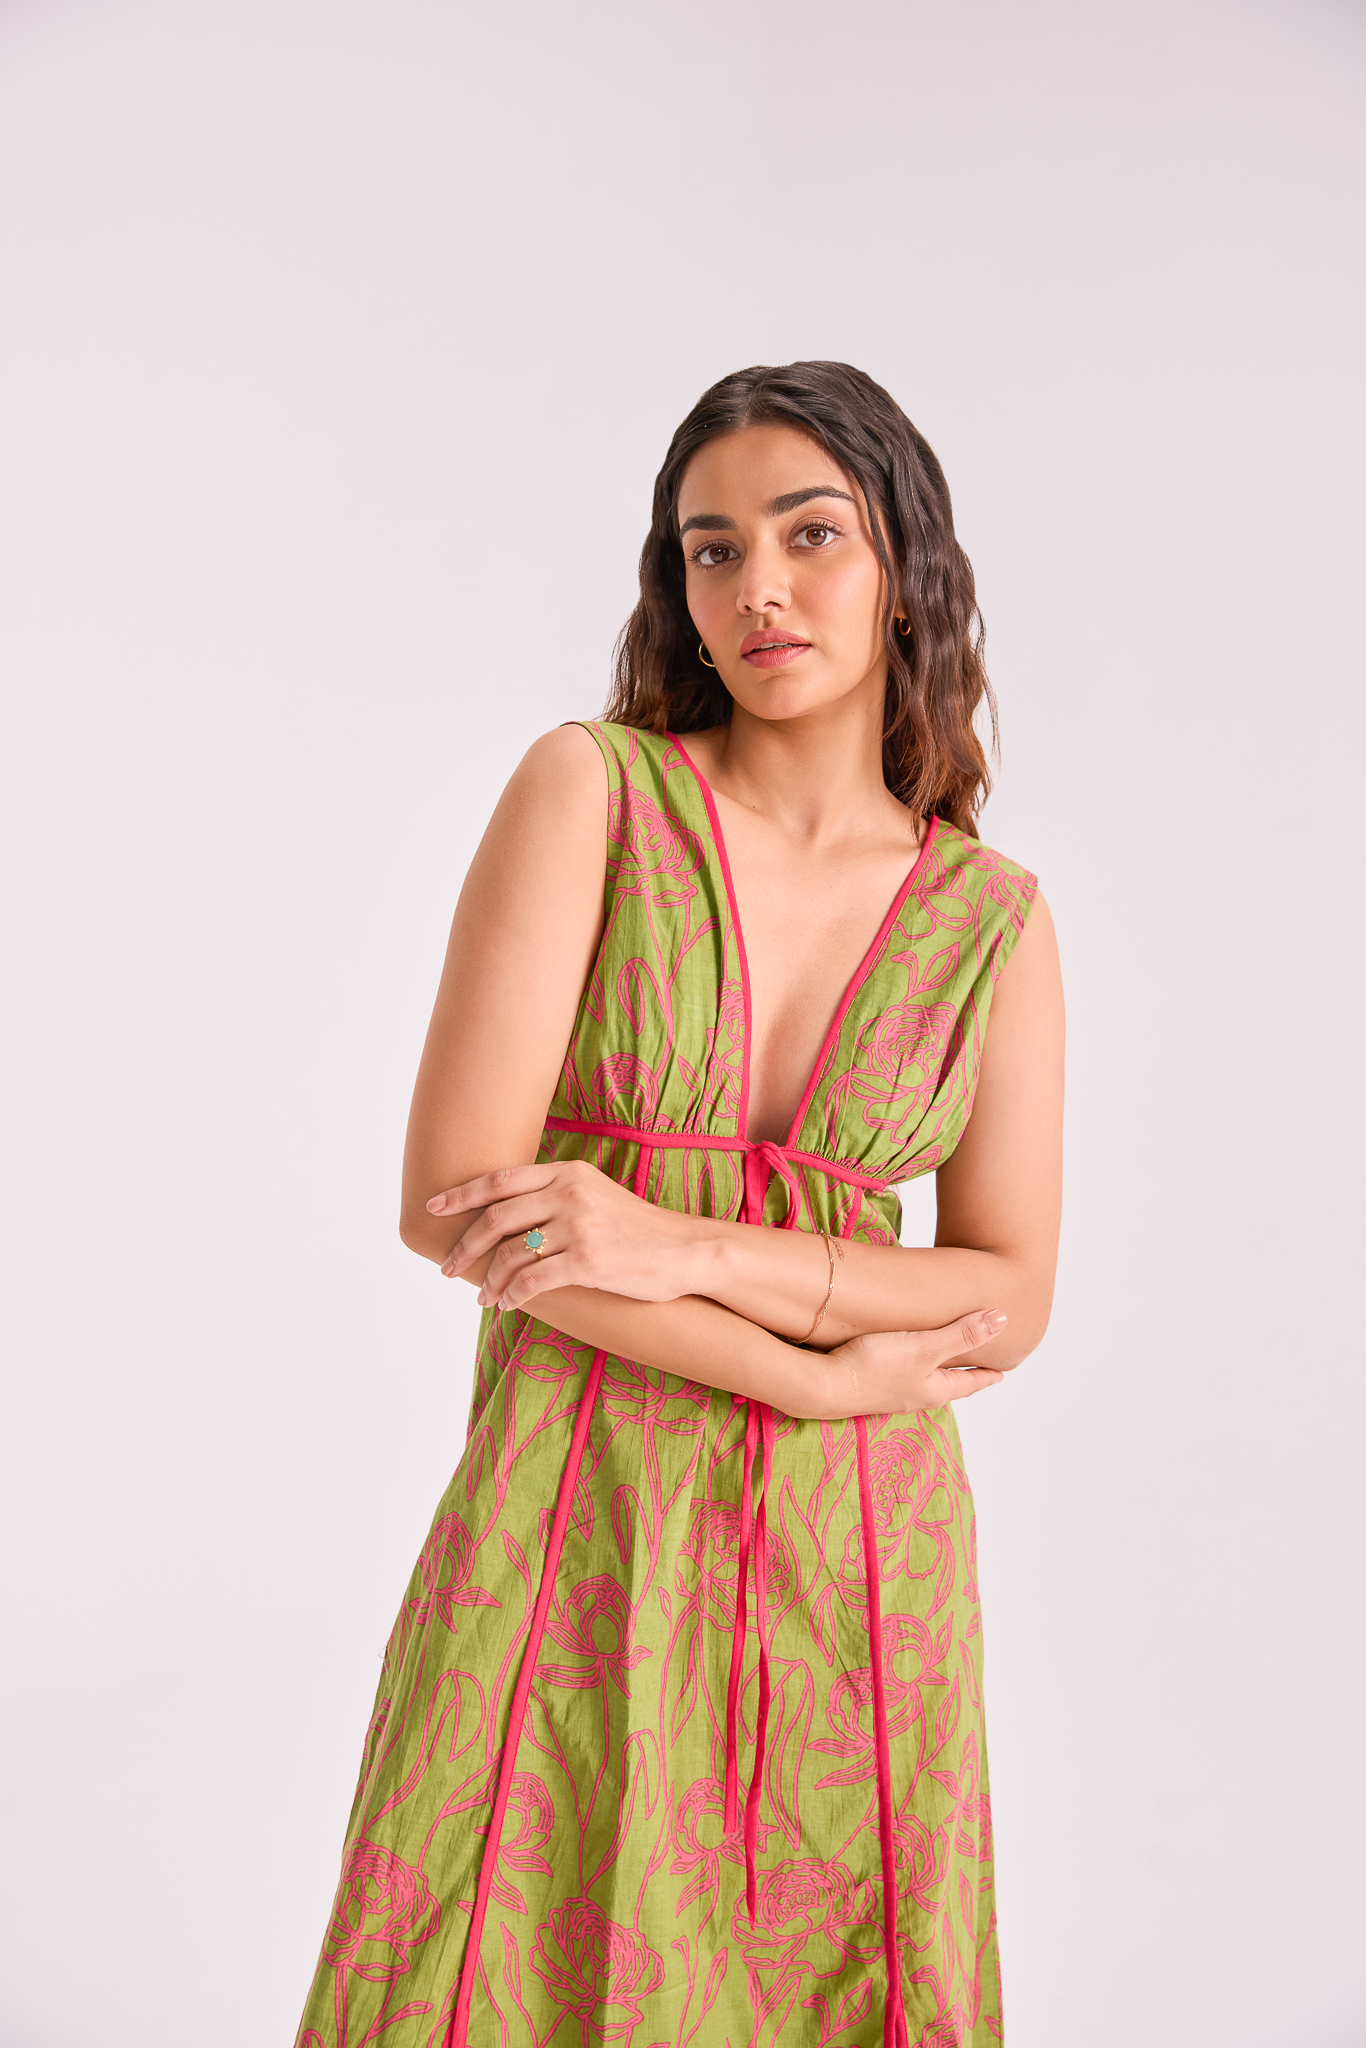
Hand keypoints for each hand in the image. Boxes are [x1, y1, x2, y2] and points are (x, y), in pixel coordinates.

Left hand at [428, 1159, 702, 1311]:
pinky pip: (532, 1280)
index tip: (434, 1208)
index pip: (500, 1180)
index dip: (461, 1194)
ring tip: (483, 1297)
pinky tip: (507, 1305)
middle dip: (465, 1246)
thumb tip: (505, 1216)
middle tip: (449, 1268)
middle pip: (496, 1218)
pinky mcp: (588, 1261)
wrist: (685, 1251)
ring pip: (510, 1254)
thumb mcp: (595, 1195)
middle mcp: (569, 1193)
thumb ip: (554, 1197)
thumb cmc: (637, 1229)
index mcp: (568, 1172)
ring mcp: (579, 1226)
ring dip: (489, 1280)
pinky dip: (512, 1295)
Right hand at [823, 1310, 1008, 1415]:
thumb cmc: (874, 1367)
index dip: (988, 1375)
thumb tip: (1003, 1320)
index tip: (1003, 1373)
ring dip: (938, 1370)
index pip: (971, 1382)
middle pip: (950, 1384)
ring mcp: (894, 1394)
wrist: (823, 1385)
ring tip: (944, 1360)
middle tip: (978, 1365)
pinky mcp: (873, 1387)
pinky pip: (903, 1377)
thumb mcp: (925, 1347)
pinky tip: (903, 1358)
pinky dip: (913, 1367)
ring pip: (926, 1381)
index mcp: (937, 1389)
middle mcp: (918, 1395)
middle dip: (965, 1374)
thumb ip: (963, 1334)